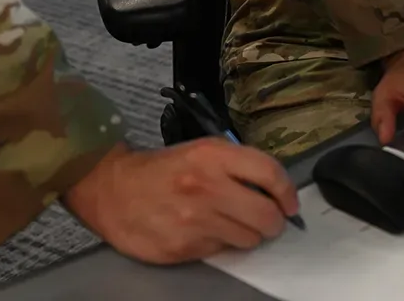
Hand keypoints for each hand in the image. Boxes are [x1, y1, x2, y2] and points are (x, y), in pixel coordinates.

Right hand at [64, 141, 298, 264]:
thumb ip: (238, 165)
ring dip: (248, 234)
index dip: (288, 192)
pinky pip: (223, 251)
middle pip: (267, 216)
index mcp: (214, 156)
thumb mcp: (202, 151)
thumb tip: (275, 189)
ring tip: (230, 223)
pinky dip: (221, 244)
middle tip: (267, 219)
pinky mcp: (185, 247)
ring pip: (250, 239)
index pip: (270, 173)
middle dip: (273, 221)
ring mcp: (196, 220)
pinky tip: (205, 231)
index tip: (290, 204)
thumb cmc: (163, 169)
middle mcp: (208, 187)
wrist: (113, 190)